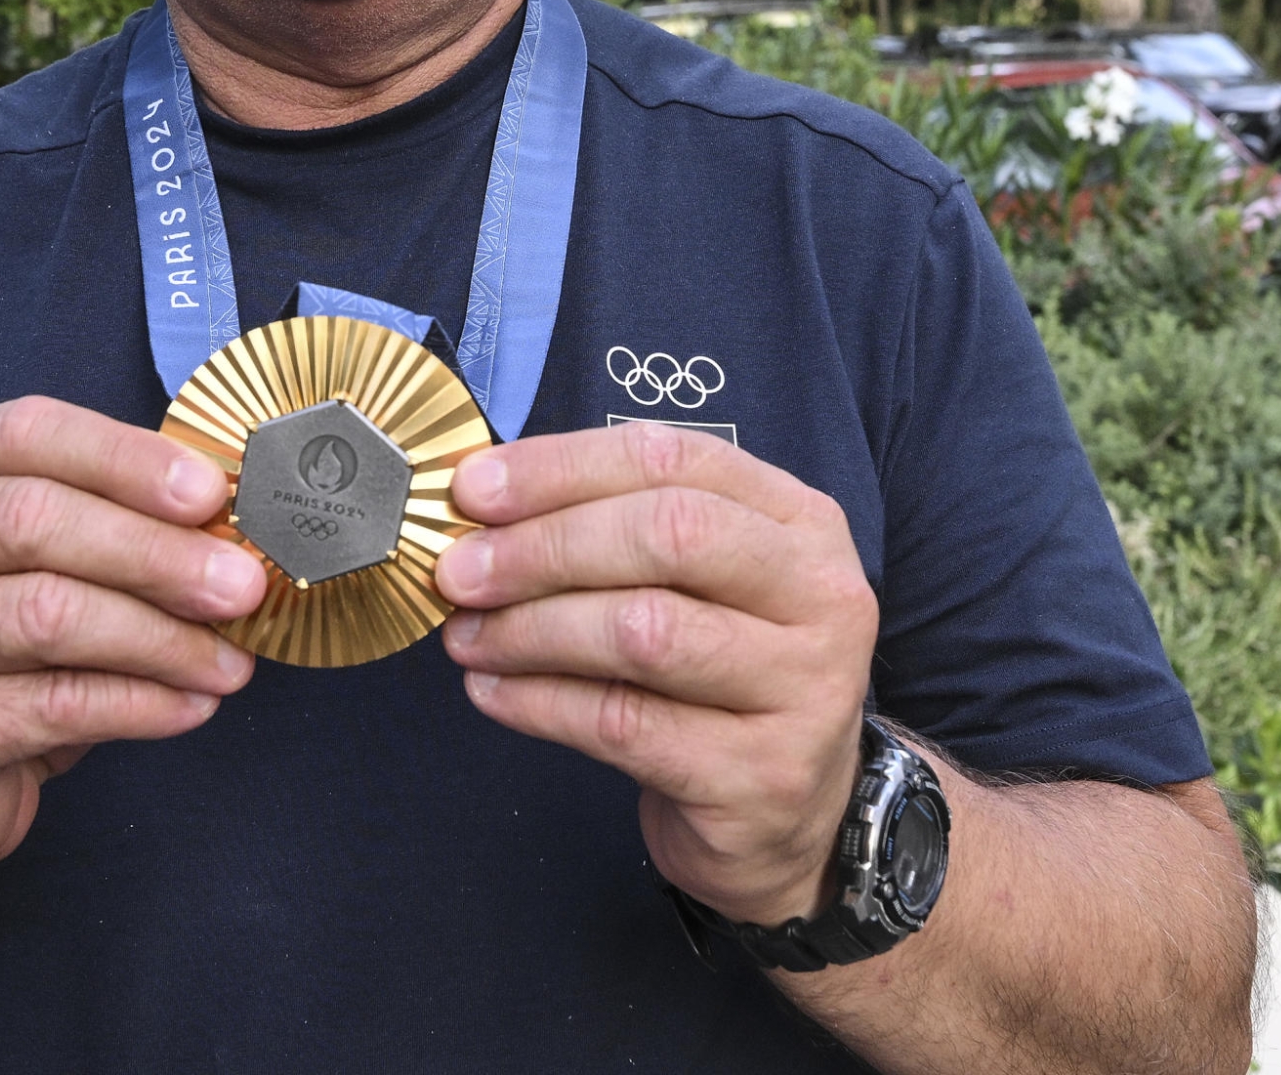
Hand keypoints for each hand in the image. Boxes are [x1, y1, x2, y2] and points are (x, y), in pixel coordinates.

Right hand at [0, 396, 268, 895]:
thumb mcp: (23, 580)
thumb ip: (97, 535)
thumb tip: (223, 524)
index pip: (20, 435)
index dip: (121, 457)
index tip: (210, 493)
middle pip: (30, 521)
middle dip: (153, 552)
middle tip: (241, 585)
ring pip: (45, 614)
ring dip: (159, 637)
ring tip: (229, 662)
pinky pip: (51, 704)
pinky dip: (138, 704)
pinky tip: (189, 707)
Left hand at [433, 422, 878, 925]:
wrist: (782, 819)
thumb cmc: (714, 677)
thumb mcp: (690, 586)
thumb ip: (607, 529)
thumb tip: (479, 505)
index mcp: (799, 523)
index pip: (671, 459)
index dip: (559, 467)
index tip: (472, 490)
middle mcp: (822, 597)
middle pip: (667, 536)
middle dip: (541, 548)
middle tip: (458, 572)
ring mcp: (804, 692)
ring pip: (643, 633)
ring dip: (530, 630)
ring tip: (467, 638)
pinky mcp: (760, 777)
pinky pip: (624, 724)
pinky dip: (539, 703)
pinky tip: (492, 693)